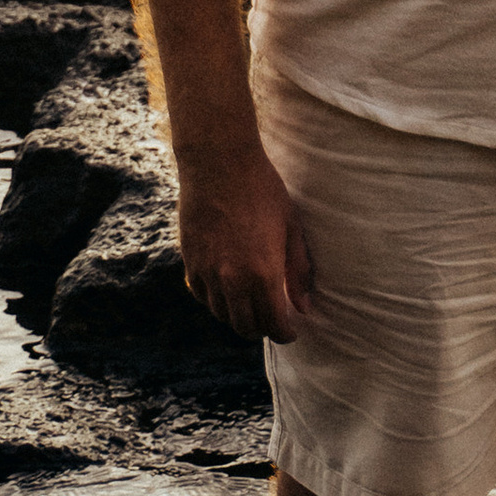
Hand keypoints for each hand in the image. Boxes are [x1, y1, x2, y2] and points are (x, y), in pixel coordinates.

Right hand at [177, 139, 314, 344]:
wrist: (218, 163)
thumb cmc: (262, 189)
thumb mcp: (290, 226)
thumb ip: (298, 270)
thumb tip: (305, 306)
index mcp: (262, 273)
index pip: (273, 323)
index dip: (285, 333)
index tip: (291, 330)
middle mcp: (231, 281)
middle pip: (245, 327)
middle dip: (262, 329)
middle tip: (273, 320)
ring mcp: (207, 273)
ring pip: (222, 315)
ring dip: (239, 317)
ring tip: (253, 305)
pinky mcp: (190, 263)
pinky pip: (203, 297)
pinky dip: (217, 301)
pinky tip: (228, 290)